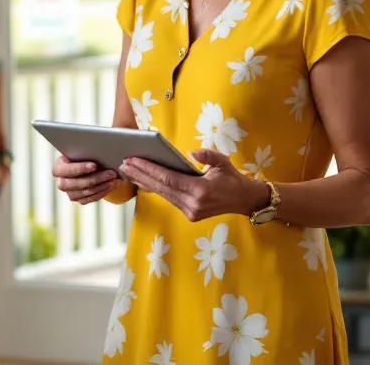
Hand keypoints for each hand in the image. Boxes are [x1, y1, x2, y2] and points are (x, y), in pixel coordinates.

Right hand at [53, 155, 121, 203]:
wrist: (83, 163)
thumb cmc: (82, 153)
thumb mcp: (80, 150)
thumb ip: (85, 150)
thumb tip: (98, 149)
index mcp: (58, 168)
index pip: (66, 170)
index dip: (80, 168)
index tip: (95, 165)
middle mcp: (61, 183)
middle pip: (78, 184)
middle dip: (96, 178)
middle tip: (111, 173)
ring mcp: (70, 193)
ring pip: (86, 192)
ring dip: (103, 185)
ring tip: (115, 179)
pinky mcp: (79, 199)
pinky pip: (91, 198)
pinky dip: (103, 191)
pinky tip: (112, 185)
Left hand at [119, 148, 264, 221]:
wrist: (245, 201)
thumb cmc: (233, 178)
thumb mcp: (223, 162)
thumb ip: (207, 156)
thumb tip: (190, 153)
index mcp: (201, 191)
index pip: (168, 178)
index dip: (149, 169)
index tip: (133, 160)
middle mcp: (193, 204)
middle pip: (161, 188)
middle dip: (140, 175)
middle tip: (123, 164)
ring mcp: (191, 212)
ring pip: (162, 195)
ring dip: (144, 182)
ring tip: (128, 171)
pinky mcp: (190, 215)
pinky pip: (169, 199)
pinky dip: (155, 189)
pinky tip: (142, 181)